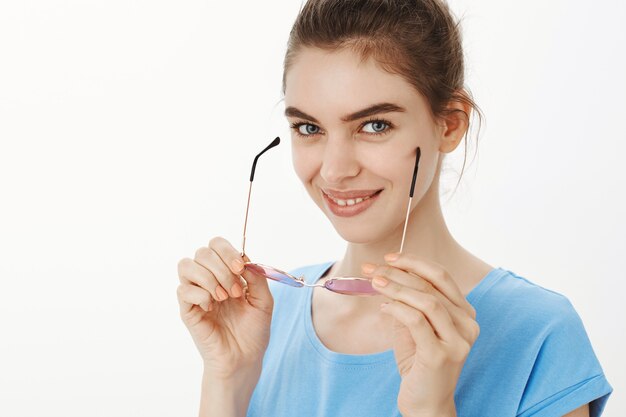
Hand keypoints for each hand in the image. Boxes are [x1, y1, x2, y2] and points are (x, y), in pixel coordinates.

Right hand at [176, 236, 273, 380]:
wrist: (245, 358)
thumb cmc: (254, 331)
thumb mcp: (264, 300)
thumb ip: (257, 277)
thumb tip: (245, 259)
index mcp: (226, 273)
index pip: (216, 245)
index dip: (227, 251)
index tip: (241, 268)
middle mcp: (208, 279)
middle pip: (202, 252)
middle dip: (221, 267)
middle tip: (236, 291)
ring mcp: (196, 294)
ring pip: (186, 265)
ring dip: (208, 278)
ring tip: (224, 298)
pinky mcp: (187, 310)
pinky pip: (183, 290)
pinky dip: (200, 295)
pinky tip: (212, 308)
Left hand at [361, 252, 478, 416]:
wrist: (426, 402)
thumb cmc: (419, 362)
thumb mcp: (414, 326)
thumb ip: (407, 302)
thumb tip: (384, 275)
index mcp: (464, 313)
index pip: (441, 277)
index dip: (414, 262)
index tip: (390, 257)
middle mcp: (467, 325)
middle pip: (431, 286)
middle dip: (399, 273)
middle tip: (373, 269)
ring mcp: (457, 341)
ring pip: (427, 301)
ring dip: (397, 288)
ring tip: (375, 282)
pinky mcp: (441, 355)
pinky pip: (416, 322)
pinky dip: (397, 309)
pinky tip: (384, 306)